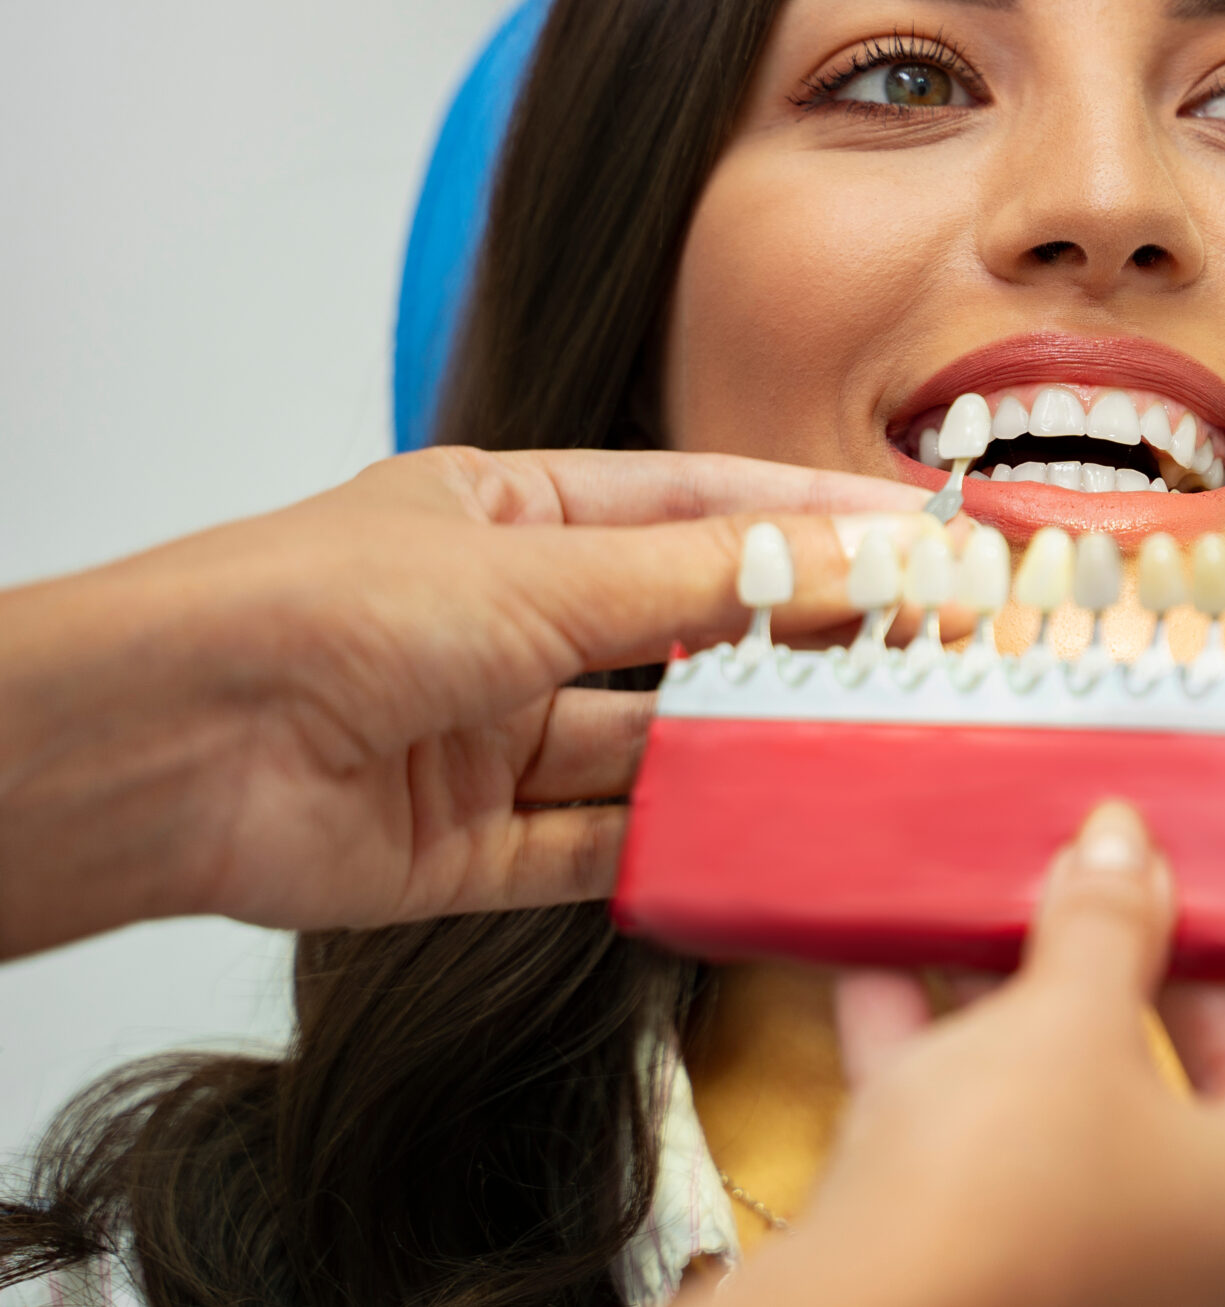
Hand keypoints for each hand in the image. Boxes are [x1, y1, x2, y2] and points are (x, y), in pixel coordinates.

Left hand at [0, 446, 926, 956]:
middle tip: (919, 646)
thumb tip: (856, 561)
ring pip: (654, 746)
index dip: (812, 521)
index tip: (919, 534)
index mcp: (516, 521)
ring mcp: (492, 737)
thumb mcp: (543, 572)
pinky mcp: (471, 848)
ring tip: (853, 740)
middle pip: (688, 630)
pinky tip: (743, 834)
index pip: (700, 508)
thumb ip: (710, 580)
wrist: (172, 747)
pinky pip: (598, 849)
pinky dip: (668, 846)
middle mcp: (509, 625)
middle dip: (798, 638)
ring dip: (742, 747)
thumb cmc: (313, 609)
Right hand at [740, 802, 1224, 1306]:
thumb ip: (1111, 928)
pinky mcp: (1041, 1293)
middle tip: (1150, 887)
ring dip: (1065, 1017)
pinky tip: (896, 980)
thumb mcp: (1069, 1026)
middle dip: (1185, 976)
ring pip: (1131, 1128)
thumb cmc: (998, 1223)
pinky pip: (1028, 1172)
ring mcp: (1153, 1294)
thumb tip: (1122, 859)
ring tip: (1020, 912)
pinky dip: (970, 1081)